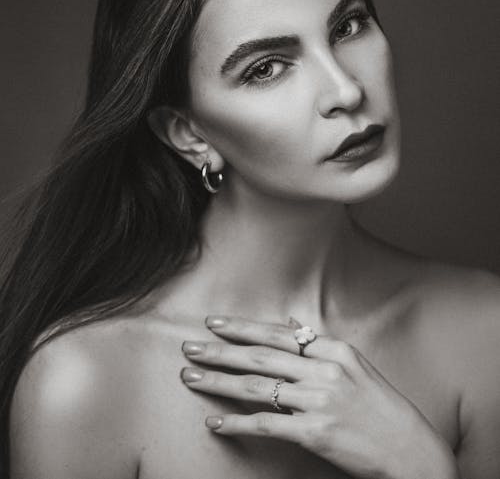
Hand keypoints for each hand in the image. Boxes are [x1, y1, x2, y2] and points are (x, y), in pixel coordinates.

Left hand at [180, 315, 457, 478]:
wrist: (411, 450)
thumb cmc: (383, 408)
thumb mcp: (356, 366)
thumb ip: (321, 344)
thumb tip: (291, 322)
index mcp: (335, 350)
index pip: (279, 333)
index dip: (243, 328)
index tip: (215, 323)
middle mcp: (325, 371)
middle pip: (261, 355)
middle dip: (220, 350)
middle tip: (189, 347)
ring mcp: (320, 401)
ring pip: (257, 386)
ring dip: (218, 382)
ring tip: (190, 378)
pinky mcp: (315, 433)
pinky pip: (267, 424)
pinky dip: (237, 422)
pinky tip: (215, 422)